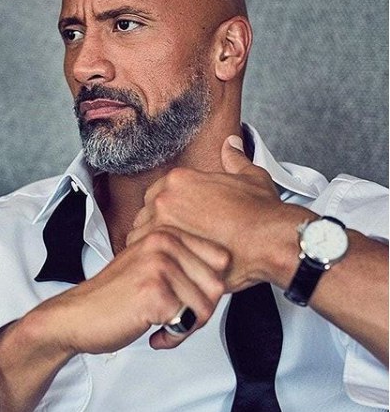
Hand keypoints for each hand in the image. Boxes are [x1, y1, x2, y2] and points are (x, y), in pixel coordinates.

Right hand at [26, 227, 229, 352]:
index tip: (187, 299)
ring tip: (163, 326)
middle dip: (200, 310)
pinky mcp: (154, 293)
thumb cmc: (114, 296)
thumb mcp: (151, 265)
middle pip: (217, 284)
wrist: (77, 316)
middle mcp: (164, 243)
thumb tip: (225, 272)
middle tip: (176, 318)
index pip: (221, 259)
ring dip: (187, 326)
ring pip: (205, 306)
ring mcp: (159, 266)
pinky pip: (188, 322)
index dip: (208, 286)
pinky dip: (174, 337)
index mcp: (166, 232)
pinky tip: (155, 334)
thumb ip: (184, 261)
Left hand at [128, 135, 286, 290]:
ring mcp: (163, 224)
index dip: (165, 211)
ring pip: (141, 237)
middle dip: (157, 229)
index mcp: (179, 180)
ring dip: (154, 247)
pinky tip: (170, 266)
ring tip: (171, 257)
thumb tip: (231, 145)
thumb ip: (234, 160)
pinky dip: (156, 262)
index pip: (155, 195)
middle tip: (175, 241)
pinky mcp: (166, 249)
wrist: (270, 240)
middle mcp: (166, 199)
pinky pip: (147, 256)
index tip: (176, 221)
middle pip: (145, 215)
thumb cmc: (261, 215)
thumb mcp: (249, 177)